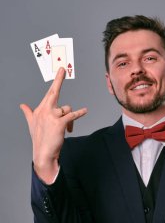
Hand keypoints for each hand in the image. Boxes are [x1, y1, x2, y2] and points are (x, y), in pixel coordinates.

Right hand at [20, 67, 86, 182]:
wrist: (43, 153)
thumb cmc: (39, 139)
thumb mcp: (32, 124)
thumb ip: (28, 112)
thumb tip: (22, 105)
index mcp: (40, 109)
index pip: (49, 92)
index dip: (56, 81)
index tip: (61, 70)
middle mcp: (44, 110)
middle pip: (54, 93)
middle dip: (58, 79)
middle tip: (63, 69)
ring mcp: (52, 116)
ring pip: (67, 109)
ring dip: (69, 119)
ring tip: (67, 129)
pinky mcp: (59, 123)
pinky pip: (72, 115)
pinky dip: (79, 114)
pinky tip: (84, 111)